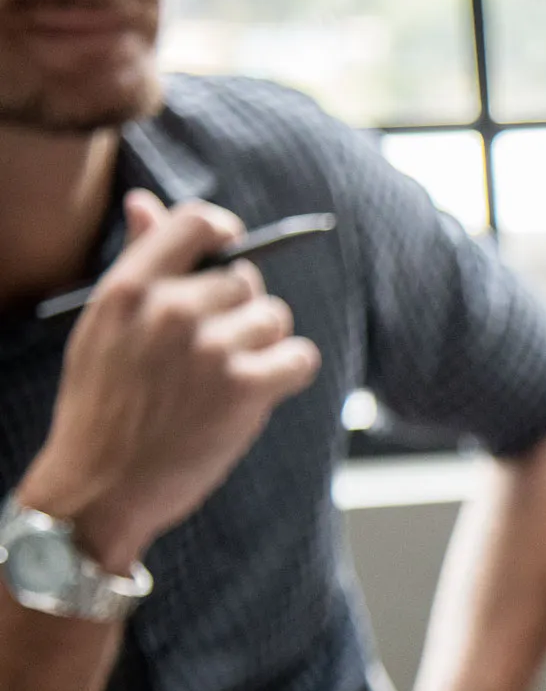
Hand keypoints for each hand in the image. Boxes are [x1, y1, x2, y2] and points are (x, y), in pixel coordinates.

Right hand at [16, 190, 321, 573]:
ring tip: (225, 380)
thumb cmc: (103, 406)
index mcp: (129, 288)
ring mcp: (210, 348)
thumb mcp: (104, 326)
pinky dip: (289, 375)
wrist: (101, 488)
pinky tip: (258, 394)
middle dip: (240, 314)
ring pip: (275, 320)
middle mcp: (172, 310)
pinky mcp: (245, 388)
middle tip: (209, 355)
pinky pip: (300, 358)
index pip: (196, 224)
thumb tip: (146, 202)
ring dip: (264, 348)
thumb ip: (137, 261)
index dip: (225, 232)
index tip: (232, 248)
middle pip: (248, 282)